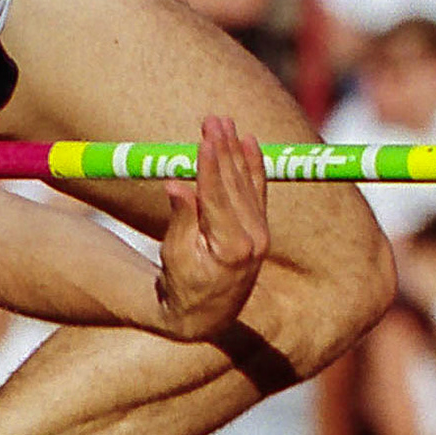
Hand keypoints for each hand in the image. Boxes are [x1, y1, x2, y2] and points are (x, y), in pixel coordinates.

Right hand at [156, 116, 270, 339]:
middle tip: (213, 119)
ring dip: (236, 150)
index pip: (219, 197)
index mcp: (231, 248)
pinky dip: (254, 165)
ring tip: (224, 123)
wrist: (206, 314)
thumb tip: (176, 184)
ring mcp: (261, 233)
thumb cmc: (182, 285)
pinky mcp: (261, 229)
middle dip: (224, 149)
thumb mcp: (174, 256)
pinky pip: (258, 189)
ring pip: (248, 183)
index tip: (204, 140)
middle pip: (236, 183)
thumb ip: (180, 219)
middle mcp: (253, 239)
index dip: (211, 166)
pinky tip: (248, 143)